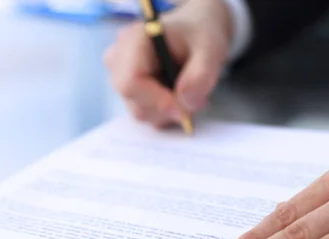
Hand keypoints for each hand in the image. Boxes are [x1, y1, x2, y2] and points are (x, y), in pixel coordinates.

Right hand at [103, 0, 232, 128]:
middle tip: (198, 98)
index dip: (157, 101)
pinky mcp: (125, 91)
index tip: (184, 109)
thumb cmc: (198, 36)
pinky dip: (164, 112)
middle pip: (135, 102)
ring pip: (140, 112)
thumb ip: (201, 75)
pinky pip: (143, 113)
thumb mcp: (211, 50)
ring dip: (169, 111)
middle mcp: (117, 59)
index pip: (130, 83)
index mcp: (133, 40)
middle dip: (169, 108)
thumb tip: (185, 104)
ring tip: (189, 92)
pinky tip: (176, 94)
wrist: (191, 35)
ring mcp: (117, 76)